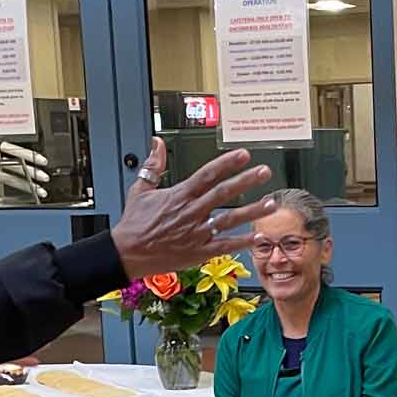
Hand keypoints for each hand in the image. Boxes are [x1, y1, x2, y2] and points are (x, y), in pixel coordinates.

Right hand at [110, 139, 274, 279]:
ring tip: (270, 203)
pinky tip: (258, 237)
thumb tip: (157, 143)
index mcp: (179, 195)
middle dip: (246, 181)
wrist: (126, 253)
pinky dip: (241, 242)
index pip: (207, 174)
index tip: (243, 155)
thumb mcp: (140, 190)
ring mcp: (196, 233)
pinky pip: (224, 246)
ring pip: (229, 220)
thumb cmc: (134, 223)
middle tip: (264, 172)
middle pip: (223, 193)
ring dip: (252, 211)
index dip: (226, 164)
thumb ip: (154, 165)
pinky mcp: (198, 252)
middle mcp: (191, 212)